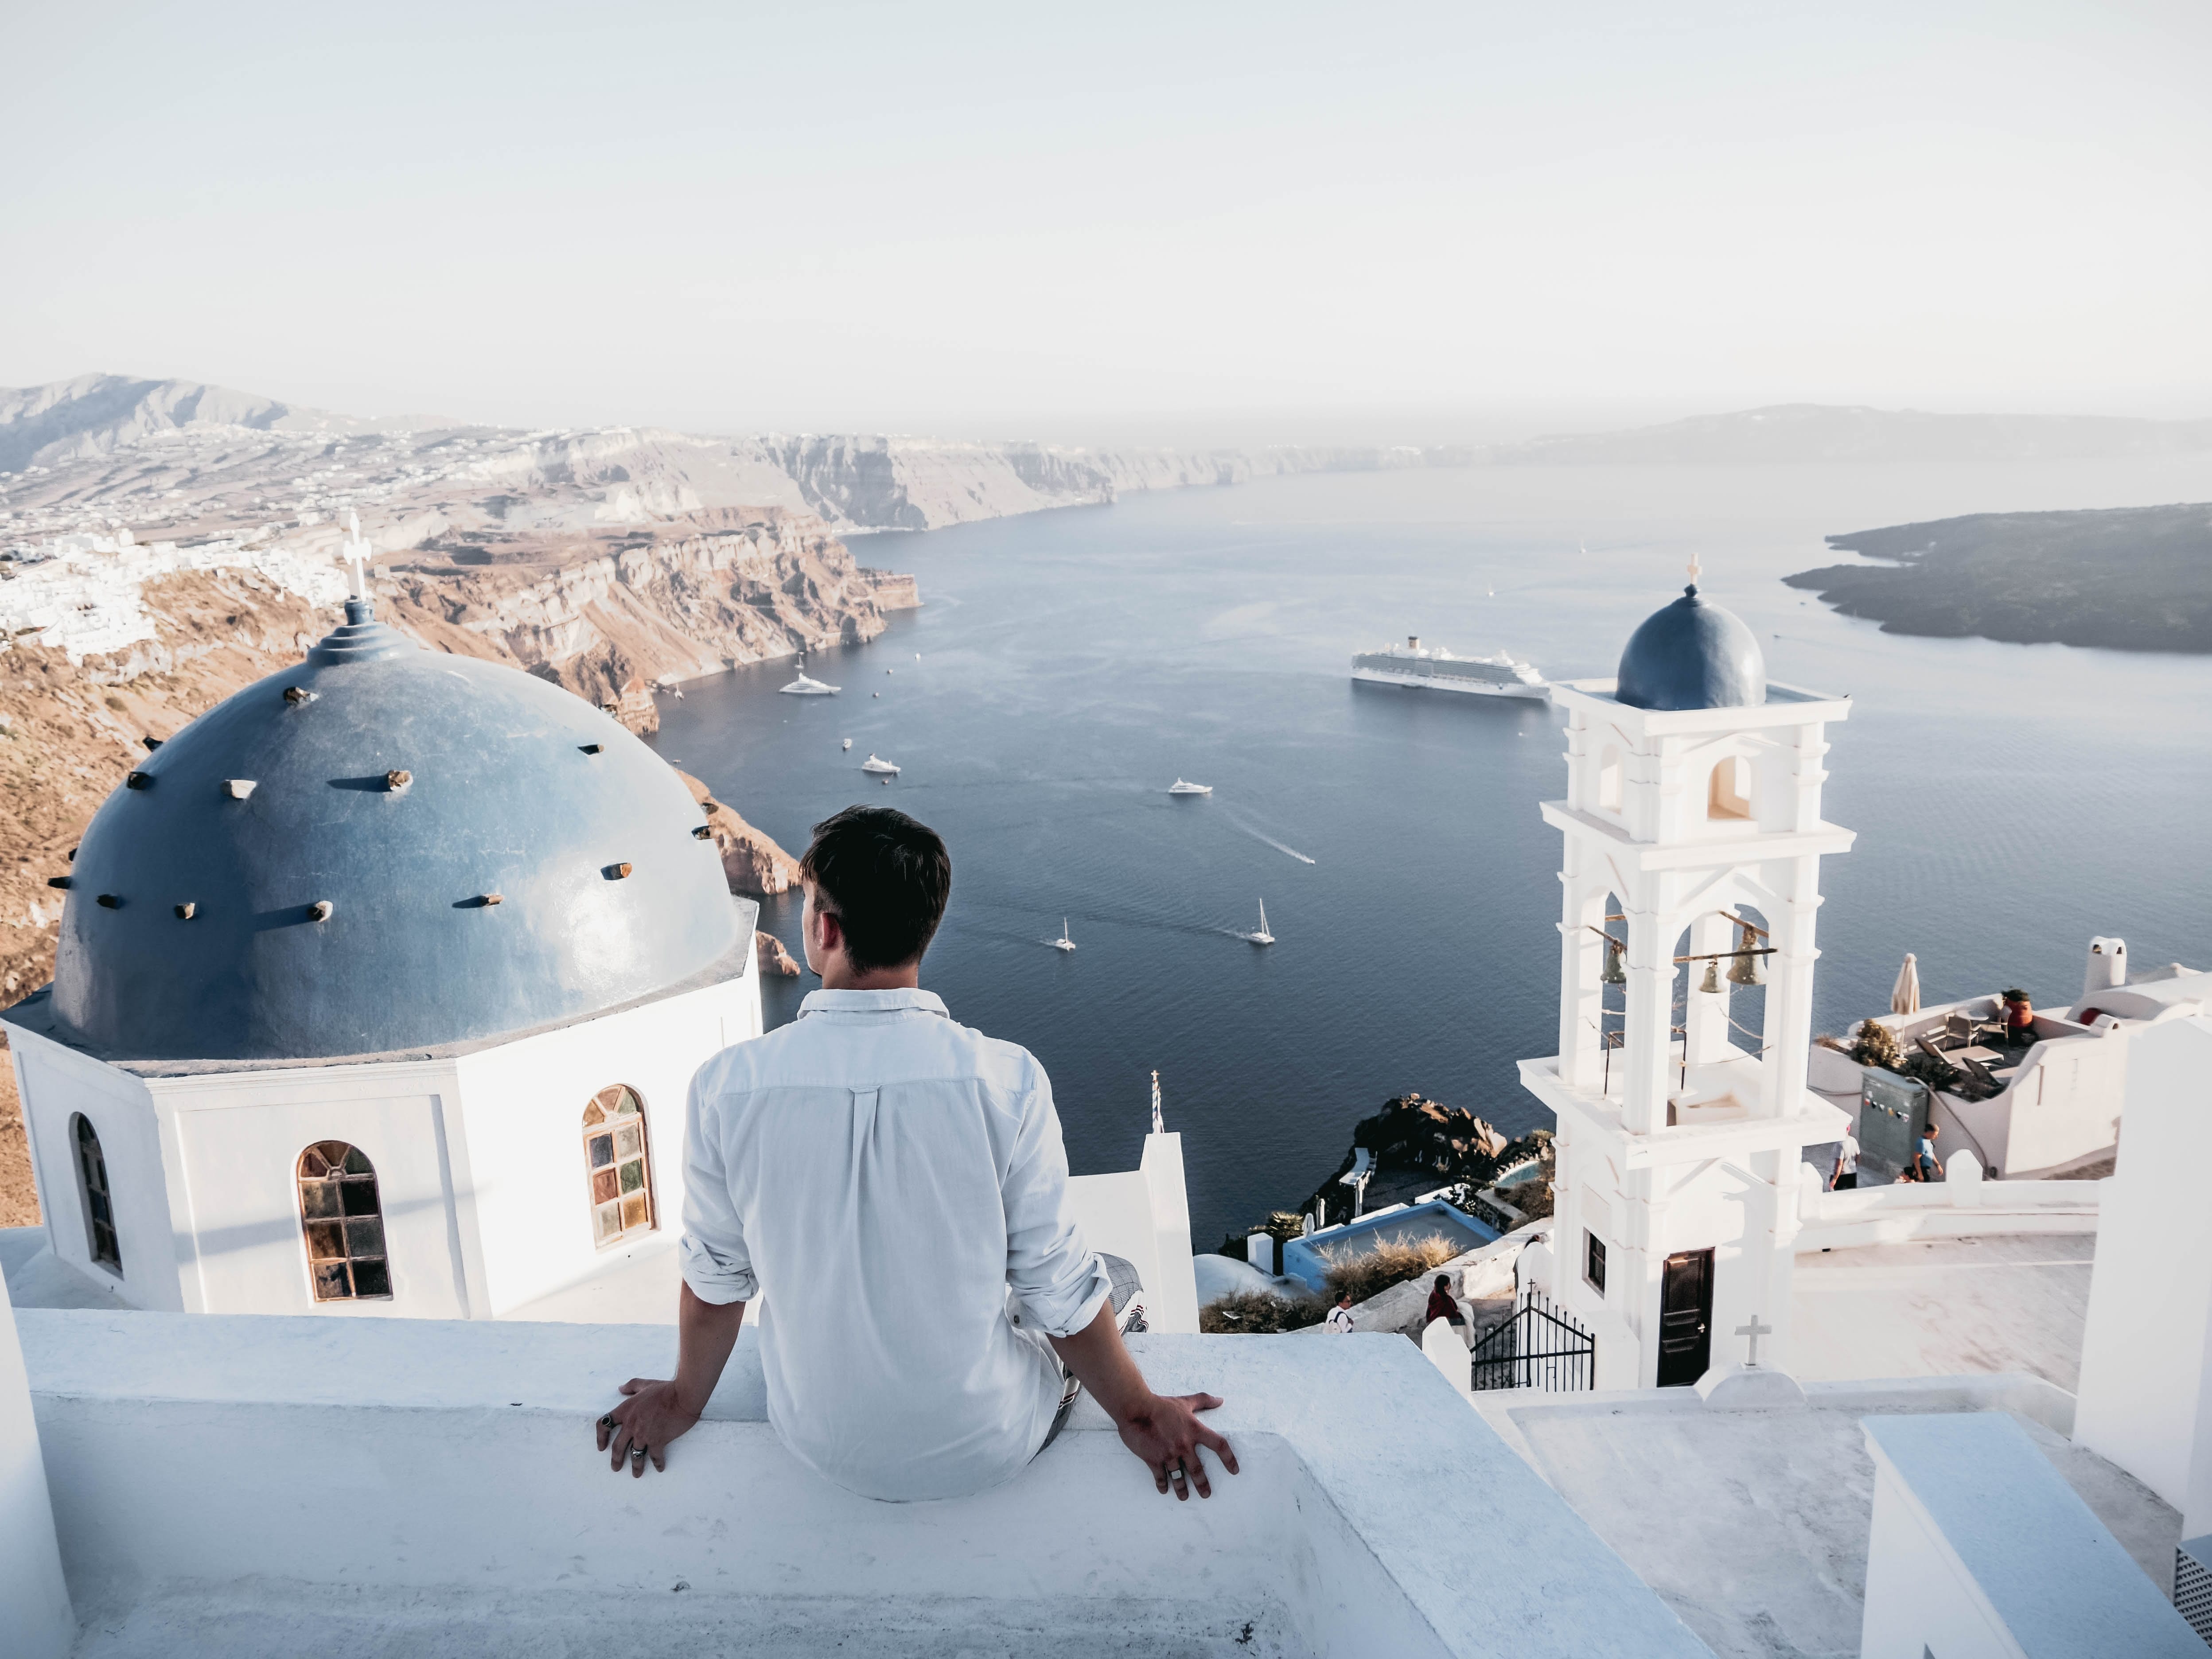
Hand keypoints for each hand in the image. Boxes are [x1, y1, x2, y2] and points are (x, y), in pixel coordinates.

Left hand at [596, 1376, 700, 1477]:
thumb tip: (620, 1388)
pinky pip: (655, 1456)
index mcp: (626, 1410)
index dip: (600, 1437)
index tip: (601, 1447)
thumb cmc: (665, 1389)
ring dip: (635, 1467)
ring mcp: (644, 1434)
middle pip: (617, 1447)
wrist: (683, 1395)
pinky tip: (659, 1468)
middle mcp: (631, 1424)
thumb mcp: (645, 1384)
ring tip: (636, 1474)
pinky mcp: (658, 1441)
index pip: (604, 1424)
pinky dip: (657, 1463)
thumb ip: (632, 1386)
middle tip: (616, 1468)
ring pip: (635, 1455)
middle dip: (615, 1460)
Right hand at [1112, 1391, 1238, 1499]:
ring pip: (1179, 1477)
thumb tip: (1221, 1400)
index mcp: (1194, 1430)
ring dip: (1182, 1489)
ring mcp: (1168, 1454)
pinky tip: (1164, 1490)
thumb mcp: (1185, 1401)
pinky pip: (1160, 1477)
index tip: (1234, 1470)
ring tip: (1184, 1497)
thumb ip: (1204, 1401)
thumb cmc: (1161, 1404)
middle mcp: (1184, 1445)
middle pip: (1198, 1470)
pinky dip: (1162, 1485)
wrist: (1135, 1408)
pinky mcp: (1153, 1460)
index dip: (1229, 1458)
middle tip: (1206, 1494)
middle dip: (1203, 1484)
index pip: (1218, 1445)